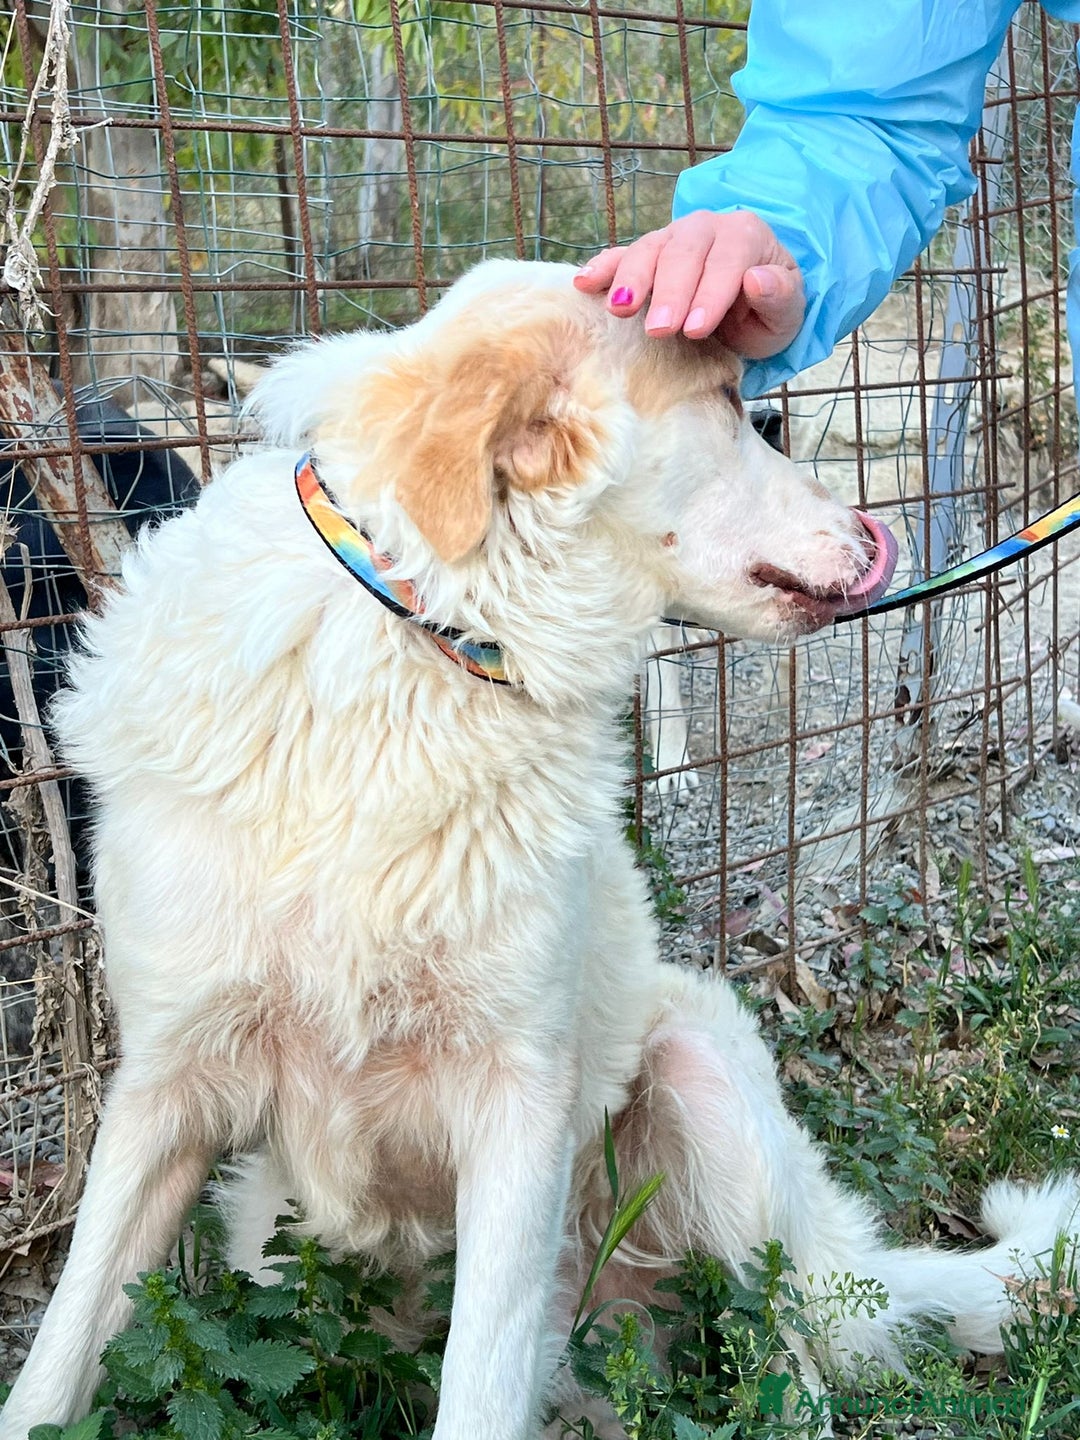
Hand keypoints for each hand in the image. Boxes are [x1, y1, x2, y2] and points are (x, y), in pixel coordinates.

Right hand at [573, 210, 804, 359]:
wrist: (750, 302)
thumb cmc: (768, 309)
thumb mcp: (789, 312)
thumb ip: (781, 295)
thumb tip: (758, 278)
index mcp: (745, 236)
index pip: (728, 259)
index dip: (711, 293)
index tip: (696, 328)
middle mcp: (706, 228)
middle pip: (684, 251)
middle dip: (670, 291)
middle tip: (659, 330)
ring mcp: (672, 238)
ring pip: (649, 249)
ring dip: (632, 280)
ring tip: (619, 310)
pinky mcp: (647, 256)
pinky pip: (621, 255)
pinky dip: (602, 268)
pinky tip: (584, 283)